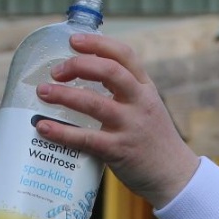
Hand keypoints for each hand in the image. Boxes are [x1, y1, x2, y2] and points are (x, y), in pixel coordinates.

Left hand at [33, 34, 200, 208]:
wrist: (175, 178)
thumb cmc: (155, 143)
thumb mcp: (147, 110)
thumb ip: (124, 95)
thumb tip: (85, 83)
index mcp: (146, 89)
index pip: (124, 55)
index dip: (97, 44)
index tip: (74, 40)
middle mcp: (140, 103)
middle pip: (108, 71)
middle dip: (78, 65)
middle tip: (55, 72)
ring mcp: (130, 126)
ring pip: (93, 103)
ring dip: (64, 96)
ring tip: (43, 93)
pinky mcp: (119, 151)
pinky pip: (86, 138)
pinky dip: (62, 132)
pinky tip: (44, 128)